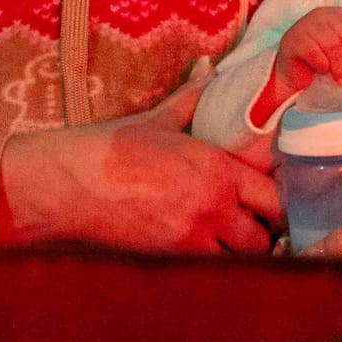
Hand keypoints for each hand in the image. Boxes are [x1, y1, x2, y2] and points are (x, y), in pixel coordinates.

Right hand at [0, 84, 281, 253]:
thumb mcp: (155, 121)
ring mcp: (192, 238)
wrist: (66, 184)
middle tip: (246, 232)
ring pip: (238, 263)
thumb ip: (190, 98)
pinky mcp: (169, 261)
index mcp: (216, 168)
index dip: (276, 207)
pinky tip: (195, 259)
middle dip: (259, 239)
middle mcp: (213, 205)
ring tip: (221, 248)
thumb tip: (206, 66)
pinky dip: (209, 272)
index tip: (268, 208)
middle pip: (263, 239)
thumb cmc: (108, 150)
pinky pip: (207, 275)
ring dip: (235, 258)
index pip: (274, 198)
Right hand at [273, 7, 341, 97]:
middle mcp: (322, 14)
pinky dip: (322, 66)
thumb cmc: (327, 62)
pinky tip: (319, 69)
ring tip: (337, 76)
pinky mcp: (293, 40)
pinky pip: (315, 54)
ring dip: (338, 65)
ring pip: (332, 43)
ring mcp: (306, 25)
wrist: (297, 76)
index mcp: (338, 13)